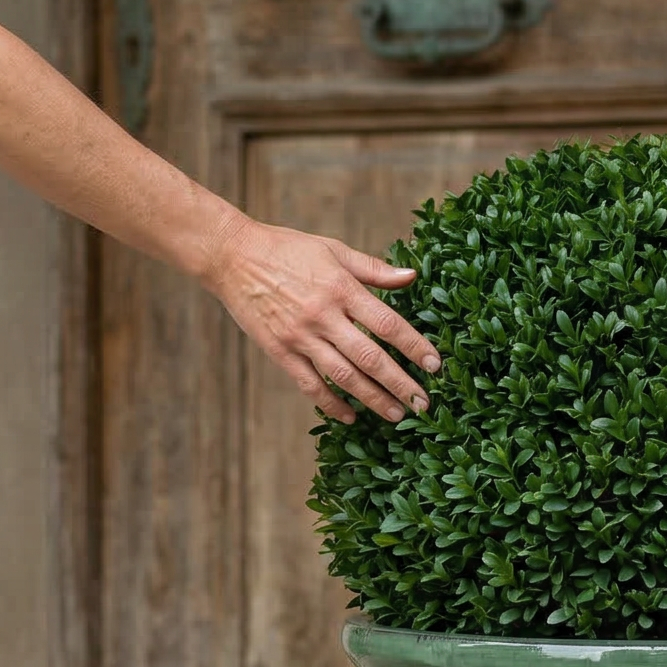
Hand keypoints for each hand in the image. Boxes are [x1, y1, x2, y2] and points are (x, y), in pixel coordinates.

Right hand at [203, 215, 440, 424]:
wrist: (232, 257)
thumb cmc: (287, 249)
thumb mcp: (333, 250)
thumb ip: (373, 268)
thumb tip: (411, 276)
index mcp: (341, 289)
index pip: (387, 323)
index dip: (413, 346)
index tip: (434, 365)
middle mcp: (323, 316)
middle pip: (370, 358)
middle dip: (400, 384)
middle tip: (423, 404)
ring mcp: (301, 337)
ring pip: (344, 377)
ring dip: (373, 399)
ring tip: (396, 415)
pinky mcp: (280, 352)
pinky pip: (310, 385)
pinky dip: (332, 404)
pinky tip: (351, 417)